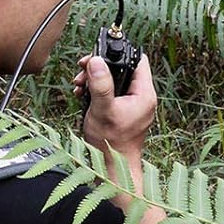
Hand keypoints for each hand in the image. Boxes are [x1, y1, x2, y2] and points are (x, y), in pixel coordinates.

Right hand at [75, 51, 155, 165]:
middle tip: (82, 70)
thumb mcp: (103, 109)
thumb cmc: (111, 144)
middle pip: (122, 69)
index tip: (98, 55)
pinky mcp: (123, 112)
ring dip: (95, 80)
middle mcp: (142, 97)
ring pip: (114, 81)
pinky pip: (111, 94)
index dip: (118, 53)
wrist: (112, 169)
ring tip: (79, 85)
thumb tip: (96, 61)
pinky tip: (82, 95)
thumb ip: (100, 84)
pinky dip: (96, 92)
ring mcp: (133, 105)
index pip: (137, 60)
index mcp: (144, 94)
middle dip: (100, 67)